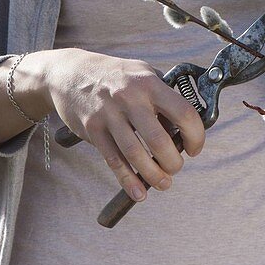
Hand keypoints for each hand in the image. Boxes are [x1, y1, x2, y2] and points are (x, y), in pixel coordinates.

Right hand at [44, 48, 205, 200]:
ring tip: (163, 183)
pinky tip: (139, 192)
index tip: (194, 147)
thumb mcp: (142, 74)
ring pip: (135, 154)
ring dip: (153, 175)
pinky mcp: (93, 129)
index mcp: (149, 83)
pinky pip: (113, 160)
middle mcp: (130, 98)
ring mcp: (109, 114)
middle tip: (175, 168)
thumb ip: (162, 96)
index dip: (195, 135)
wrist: (69, 72)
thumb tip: (182, 128)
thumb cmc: (114, 75)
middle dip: (173, 162)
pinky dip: (128, 180)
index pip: (183, 112)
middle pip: (158, 140)